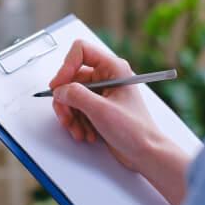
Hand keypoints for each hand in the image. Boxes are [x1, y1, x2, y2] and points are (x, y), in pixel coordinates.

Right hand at [50, 40, 166, 172]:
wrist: (145, 153)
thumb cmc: (135, 130)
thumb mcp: (101, 110)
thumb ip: (76, 96)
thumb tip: (59, 90)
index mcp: (113, 68)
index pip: (81, 51)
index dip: (66, 66)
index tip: (59, 86)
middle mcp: (107, 77)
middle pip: (71, 78)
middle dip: (66, 100)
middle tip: (66, 117)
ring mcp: (101, 92)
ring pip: (71, 95)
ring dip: (71, 115)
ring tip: (79, 130)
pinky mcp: (97, 107)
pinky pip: (76, 108)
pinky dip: (76, 122)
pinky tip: (85, 133)